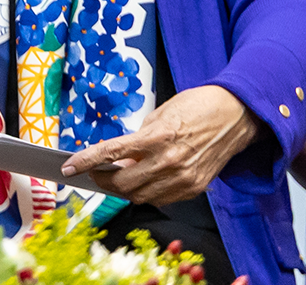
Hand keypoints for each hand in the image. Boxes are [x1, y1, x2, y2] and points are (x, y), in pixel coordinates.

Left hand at [61, 85, 260, 205]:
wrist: (236, 115)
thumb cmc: (197, 107)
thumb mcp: (159, 115)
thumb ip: (138, 140)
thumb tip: (120, 158)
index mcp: (157, 137)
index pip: (111, 153)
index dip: (86, 162)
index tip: (69, 167)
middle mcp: (169, 161)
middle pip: (123, 184)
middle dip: (104, 180)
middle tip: (96, 172)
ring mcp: (184, 178)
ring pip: (141, 196)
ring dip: (124, 190)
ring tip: (119, 176)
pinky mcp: (195, 188)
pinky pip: (162, 199)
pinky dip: (147, 193)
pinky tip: (144, 180)